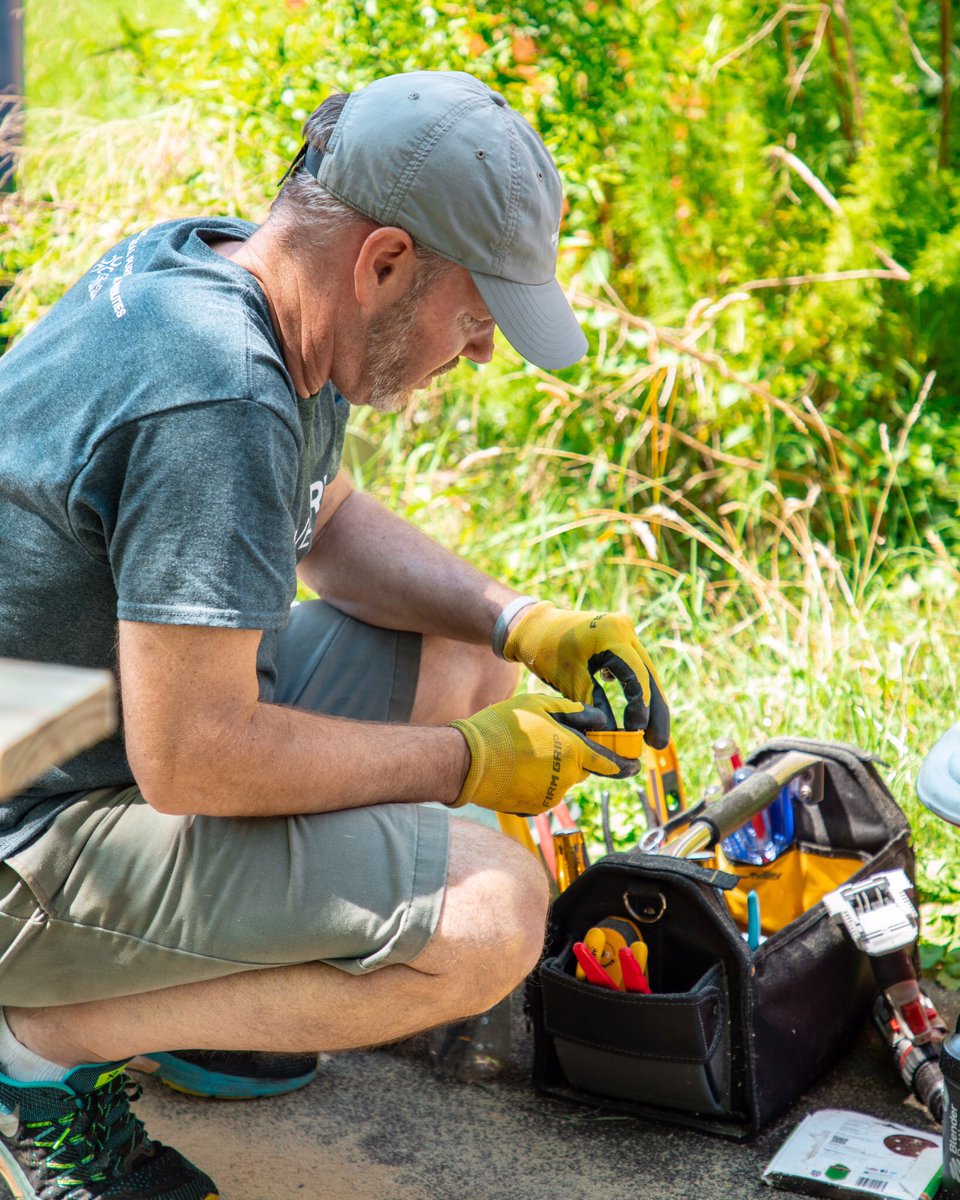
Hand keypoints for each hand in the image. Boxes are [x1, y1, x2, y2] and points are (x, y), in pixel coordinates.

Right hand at [450, 693, 639, 815]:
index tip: (635, 765)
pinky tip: (518, 767)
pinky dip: (538, 781)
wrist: (468, 761)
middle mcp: (568, 778)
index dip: (625, 763)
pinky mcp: (534, 807)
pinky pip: (545, 791)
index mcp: (574, 751)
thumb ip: (573, 712)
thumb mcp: (539, 706)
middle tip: (555, 742)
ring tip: (526, 751)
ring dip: (555, 767)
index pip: (610, 761)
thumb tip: (597, 719)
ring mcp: (551, 796)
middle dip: (578, 757)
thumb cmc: (503, 727)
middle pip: (584, 768)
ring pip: (564, 780)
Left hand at [502, 602, 669, 748]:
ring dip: (648, 704)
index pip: (636, 677)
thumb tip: (613, 740)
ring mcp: (624, 631)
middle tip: (659, 743)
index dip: (641, 709)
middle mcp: (624, 629)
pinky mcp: (620, 638)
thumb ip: (593, 708)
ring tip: (653, 737)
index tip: (637, 734)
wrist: (533, 626)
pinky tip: (636, 715)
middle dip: (655, 712)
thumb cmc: (545, 652)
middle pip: (648, 675)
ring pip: (644, 673)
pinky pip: (634, 668)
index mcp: (612, 635)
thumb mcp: (569, 681)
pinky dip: (635, 691)